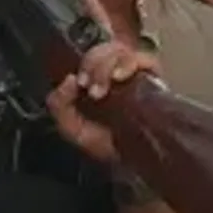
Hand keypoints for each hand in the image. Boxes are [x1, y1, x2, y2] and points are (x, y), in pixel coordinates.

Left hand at [46, 40, 157, 166]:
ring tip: (104, 88)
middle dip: (93, 64)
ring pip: (120, 49)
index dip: (80, 63)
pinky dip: (129, 62)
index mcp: (93, 81)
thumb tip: (68, 79)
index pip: (85, 55)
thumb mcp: (71, 128)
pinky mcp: (154, 79)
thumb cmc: (104, 145)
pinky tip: (121, 77)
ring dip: (106, 65)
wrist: (131, 163)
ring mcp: (134, 75)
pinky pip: (144, 58)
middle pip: (102, 48)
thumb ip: (59, 105)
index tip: (78, 82)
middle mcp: (114, 74)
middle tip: (91, 88)